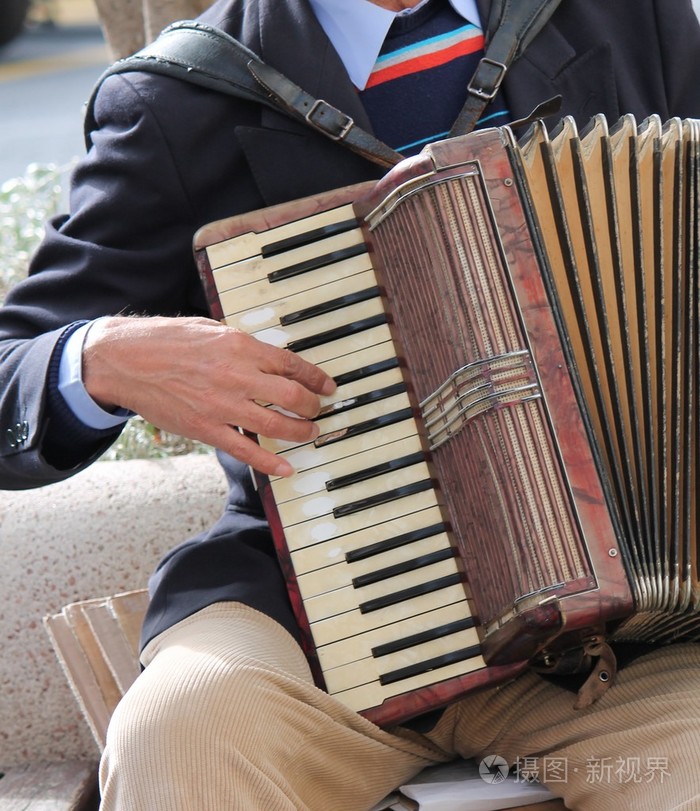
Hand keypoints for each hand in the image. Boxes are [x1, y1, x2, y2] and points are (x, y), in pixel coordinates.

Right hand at [82, 315, 335, 475]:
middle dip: (314, 407)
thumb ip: (241, 345)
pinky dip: (270, 462)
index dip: (317, 378)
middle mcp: (237, 376)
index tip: (328, 386)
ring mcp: (223, 406)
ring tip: (309, 433)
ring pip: (278, 426)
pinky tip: (287, 467)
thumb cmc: (165, 340)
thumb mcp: (210, 329)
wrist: (125, 360)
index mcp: (241, 346)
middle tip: (319, 411)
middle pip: (293, 397)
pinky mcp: (206, 429)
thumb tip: (267, 357)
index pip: (292, 365)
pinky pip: (246, 450)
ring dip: (301, 432)